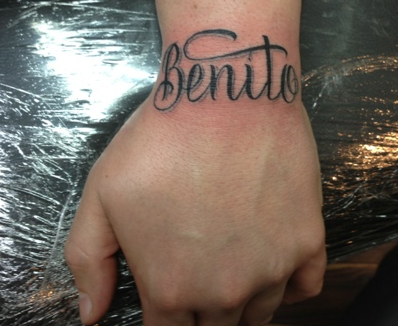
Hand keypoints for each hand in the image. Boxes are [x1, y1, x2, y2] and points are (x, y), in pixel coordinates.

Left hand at [65, 99, 325, 324]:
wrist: (225, 94)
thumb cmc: (160, 142)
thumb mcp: (101, 194)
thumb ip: (88, 260)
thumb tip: (90, 314)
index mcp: (171, 289)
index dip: (163, 318)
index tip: (165, 298)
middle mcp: (226, 292)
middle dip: (200, 313)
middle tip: (195, 274)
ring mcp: (273, 269)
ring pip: (259, 313)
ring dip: (242, 300)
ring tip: (230, 266)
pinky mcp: (308, 242)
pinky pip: (307, 288)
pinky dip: (290, 285)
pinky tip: (272, 262)